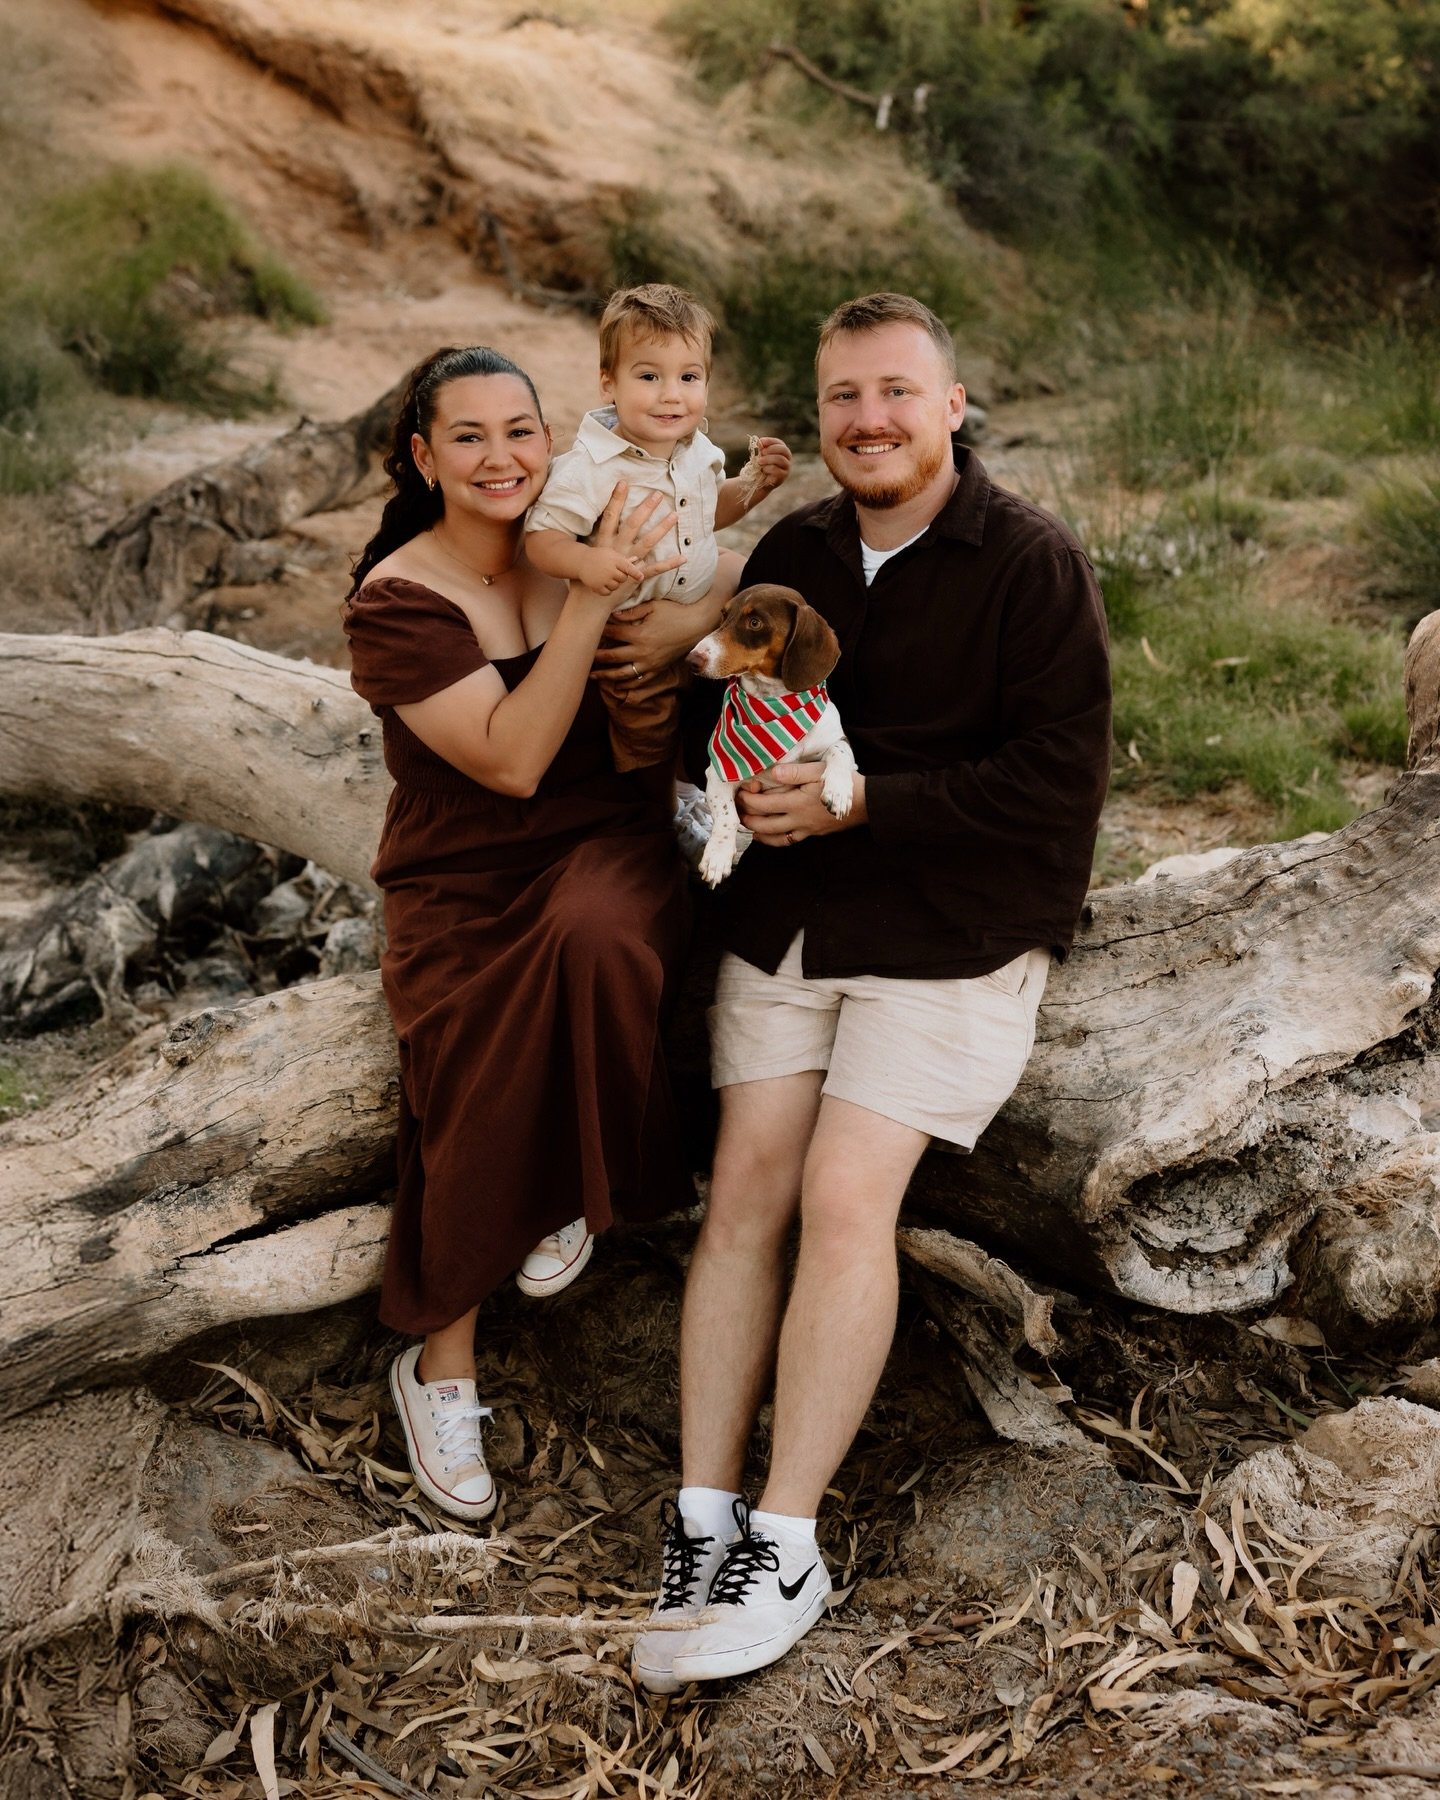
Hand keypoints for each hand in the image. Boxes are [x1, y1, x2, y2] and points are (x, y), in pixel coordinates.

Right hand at [578, 483, 682, 610]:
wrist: (590, 599)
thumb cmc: (590, 574)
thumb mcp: (592, 552)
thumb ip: (601, 537)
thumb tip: (604, 521)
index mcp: (605, 542)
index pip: (610, 516)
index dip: (616, 499)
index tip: (623, 482)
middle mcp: (617, 549)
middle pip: (632, 524)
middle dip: (645, 508)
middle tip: (658, 494)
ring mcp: (628, 562)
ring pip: (647, 542)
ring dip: (662, 528)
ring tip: (674, 515)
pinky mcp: (636, 576)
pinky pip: (656, 569)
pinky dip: (670, 564)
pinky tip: (684, 557)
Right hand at [581, 545, 647, 596]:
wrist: (580, 561)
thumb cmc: (598, 556)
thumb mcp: (611, 553)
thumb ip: (623, 559)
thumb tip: (637, 559)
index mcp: (615, 560)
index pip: (628, 568)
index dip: (635, 573)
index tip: (641, 577)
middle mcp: (610, 570)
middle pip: (623, 579)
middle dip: (620, 577)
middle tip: (612, 572)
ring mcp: (603, 579)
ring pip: (616, 587)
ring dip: (613, 584)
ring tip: (605, 576)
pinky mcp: (597, 587)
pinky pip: (608, 592)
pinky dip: (606, 590)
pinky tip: (602, 583)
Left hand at [592, 596, 710, 687]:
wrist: (697, 625)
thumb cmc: (675, 612)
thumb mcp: (653, 606)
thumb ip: (632, 611)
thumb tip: (613, 615)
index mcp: (640, 634)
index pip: (613, 634)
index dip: (600, 631)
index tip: (589, 630)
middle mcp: (643, 652)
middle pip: (613, 656)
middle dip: (596, 657)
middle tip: (582, 657)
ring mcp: (650, 663)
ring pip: (623, 673)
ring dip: (606, 676)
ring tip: (592, 676)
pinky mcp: (657, 669)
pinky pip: (639, 681)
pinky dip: (627, 685)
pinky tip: (616, 686)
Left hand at [737, 763, 865, 843]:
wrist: (866, 803)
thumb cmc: (843, 783)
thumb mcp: (820, 771)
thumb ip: (795, 773)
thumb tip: (773, 772)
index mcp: (797, 802)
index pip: (764, 804)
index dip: (748, 800)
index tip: (740, 792)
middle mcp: (798, 819)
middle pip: (764, 824)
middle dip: (748, 818)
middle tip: (738, 811)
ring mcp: (805, 829)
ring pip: (775, 837)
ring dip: (758, 833)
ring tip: (748, 825)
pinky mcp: (812, 833)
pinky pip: (789, 841)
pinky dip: (774, 840)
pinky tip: (769, 836)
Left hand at [751, 435, 791, 497]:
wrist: (761, 482)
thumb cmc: (762, 467)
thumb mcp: (761, 456)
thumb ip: (762, 449)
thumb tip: (759, 441)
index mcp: (782, 452)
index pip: (780, 443)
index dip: (770, 441)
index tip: (761, 441)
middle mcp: (787, 459)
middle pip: (783, 450)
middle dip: (771, 449)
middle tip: (761, 452)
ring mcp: (786, 468)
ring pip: (780, 459)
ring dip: (768, 459)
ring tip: (759, 462)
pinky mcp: (782, 477)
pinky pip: (776, 470)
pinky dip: (768, 468)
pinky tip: (763, 470)